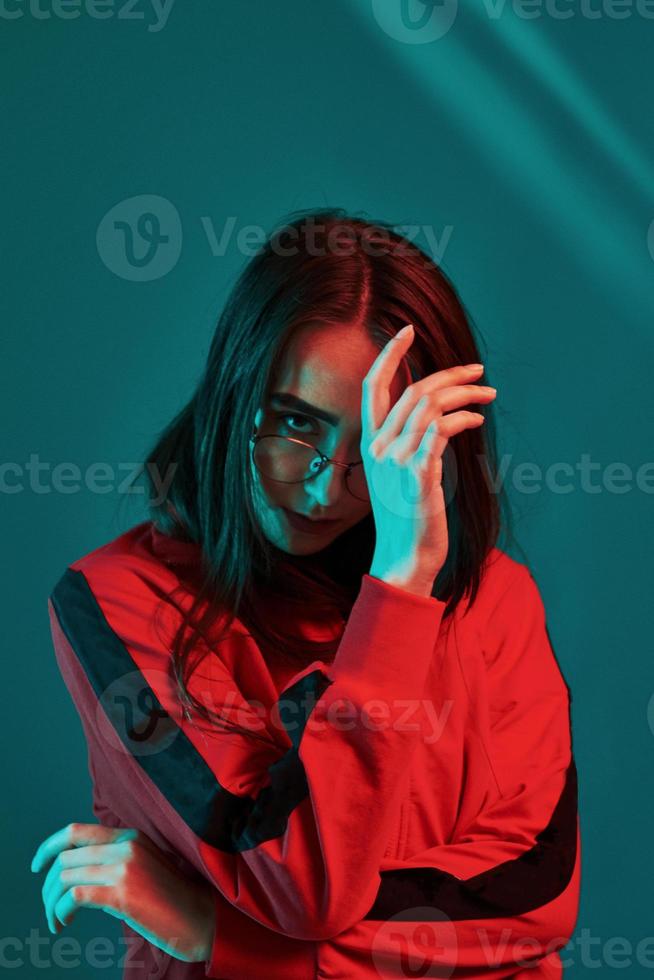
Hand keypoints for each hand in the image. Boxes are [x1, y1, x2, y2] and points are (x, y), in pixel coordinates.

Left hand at [30, 822, 215, 962]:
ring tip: (57, 921)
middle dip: (48, 886)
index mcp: (130, 836)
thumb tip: (78, 870)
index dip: (49, 846)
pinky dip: (61, 912)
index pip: (76, 831)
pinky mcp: (123, 893)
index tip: (37, 866)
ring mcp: (125, 867)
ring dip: (52, 903)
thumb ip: (115, 859)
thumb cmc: (171, 898)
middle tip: (49, 907)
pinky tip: (64, 924)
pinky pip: (75, 896)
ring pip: (66, 876)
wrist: (199, 916)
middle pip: (66, 857)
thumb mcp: (143, 866)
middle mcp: (125, 845)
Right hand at [362, 323, 496, 586]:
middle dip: (449, 373)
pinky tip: (477, 419)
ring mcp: (396, 460)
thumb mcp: (399, 475)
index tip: (406, 330)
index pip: (372, 387)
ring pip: (430, 406)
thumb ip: (409, 443)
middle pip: (413, 391)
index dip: (388, 355)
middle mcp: (379, 447)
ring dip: (465, 394)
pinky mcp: (419, 473)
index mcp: (371, 443)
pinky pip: (441, 430)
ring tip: (488, 393)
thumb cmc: (408, 517)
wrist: (403, 557)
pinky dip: (463, 418)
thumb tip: (438, 416)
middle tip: (478, 370)